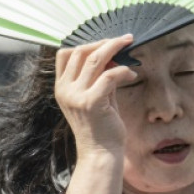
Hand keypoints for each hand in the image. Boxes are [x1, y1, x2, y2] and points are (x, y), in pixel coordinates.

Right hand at [54, 35, 137, 157]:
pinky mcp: (92, 102)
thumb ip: (98, 78)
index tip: (106, 43)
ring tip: (130, 46)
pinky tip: (132, 74)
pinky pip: (109, 75)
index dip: (87, 44)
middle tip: (124, 39)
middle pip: (80, 52)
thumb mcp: (95, 97)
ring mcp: (76, 96)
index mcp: (61, 88)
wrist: (100, 153)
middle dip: (104, 42)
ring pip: (95, 59)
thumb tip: (112, 56)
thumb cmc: (100, 126)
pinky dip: (122, 70)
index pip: (65, 54)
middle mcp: (65, 90)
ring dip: (115, 48)